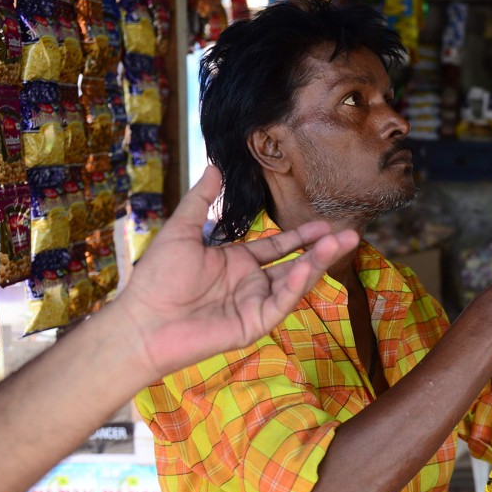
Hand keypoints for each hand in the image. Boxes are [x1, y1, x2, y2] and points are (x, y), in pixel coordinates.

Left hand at [113, 165, 358, 379]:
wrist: (142, 320)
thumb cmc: (156, 278)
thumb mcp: (182, 230)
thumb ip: (201, 200)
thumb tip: (215, 166)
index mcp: (237, 262)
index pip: (278, 247)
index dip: (301, 236)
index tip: (325, 223)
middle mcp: (250, 283)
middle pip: (295, 264)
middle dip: (323, 249)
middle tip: (349, 234)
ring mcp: (254, 305)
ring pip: (294, 283)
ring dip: (318, 264)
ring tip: (341, 243)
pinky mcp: (253, 324)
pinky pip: (280, 303)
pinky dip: (295, 286)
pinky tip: (305, 268)